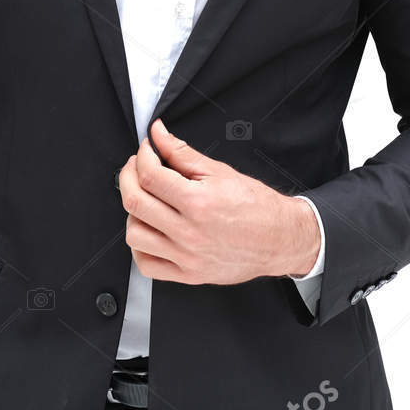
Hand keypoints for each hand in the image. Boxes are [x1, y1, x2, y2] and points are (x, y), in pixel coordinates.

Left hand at [116, 119, 320, 284]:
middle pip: (135, 203)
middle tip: (137, 167)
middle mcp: (190, 232)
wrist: (280, 238)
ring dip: (133, 212)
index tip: (146, 150)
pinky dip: (139, 247)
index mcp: (199, 202)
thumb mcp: (220, 171)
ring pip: (134, 235)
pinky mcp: (188, 275)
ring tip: (146, 200)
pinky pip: (146, 265)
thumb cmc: (256, 206)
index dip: (142, 157)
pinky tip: (150, 230)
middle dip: (128, 177)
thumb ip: (183, 153)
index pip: (150, 176)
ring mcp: (187, 257)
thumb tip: (158, 135)